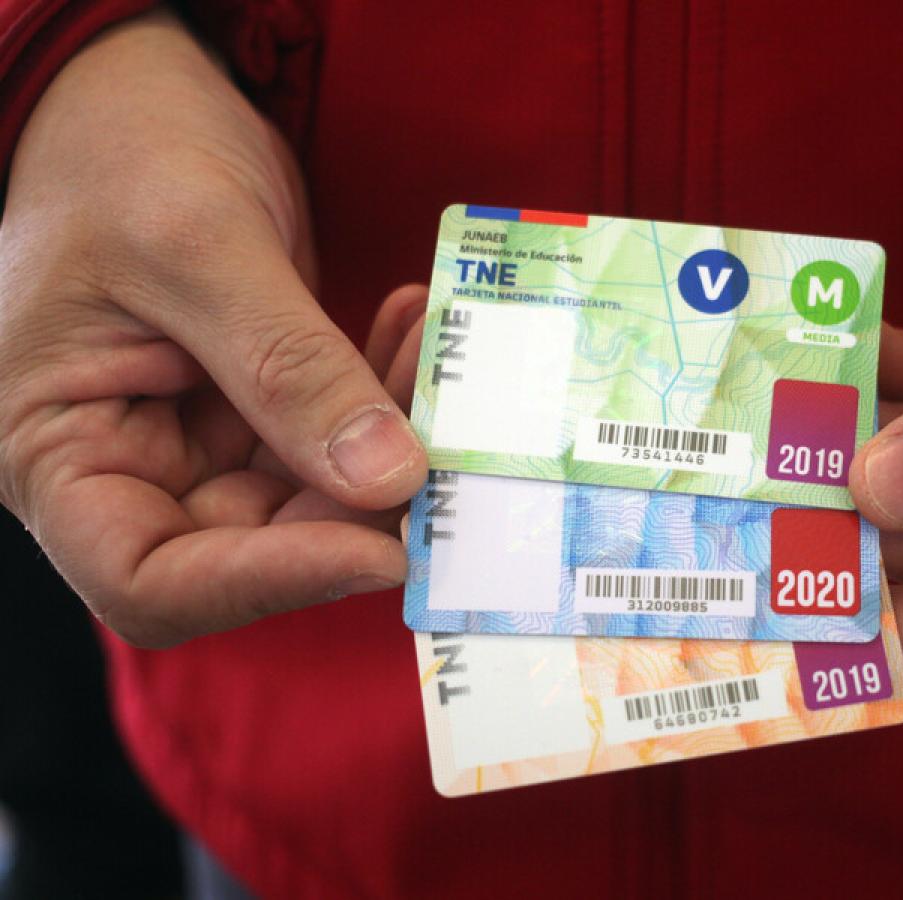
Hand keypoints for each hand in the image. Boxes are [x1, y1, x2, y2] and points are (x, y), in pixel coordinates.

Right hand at [0, 11, 426, 646]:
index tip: (382, 548)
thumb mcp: (195, 245)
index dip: (271, 582)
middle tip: (452, 447)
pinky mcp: (257, 412)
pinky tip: (414, 329)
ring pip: (317, 494)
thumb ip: (286, 367)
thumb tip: (387, 479)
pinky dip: (384, 393)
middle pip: (255, 549)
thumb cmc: (118, 153)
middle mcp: (127, 469)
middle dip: (362, 506)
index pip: (152, 581)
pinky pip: (337, 435)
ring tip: (434, 351)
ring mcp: (197, 444)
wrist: (133, 96)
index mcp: (56, 454)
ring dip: (392, 438)